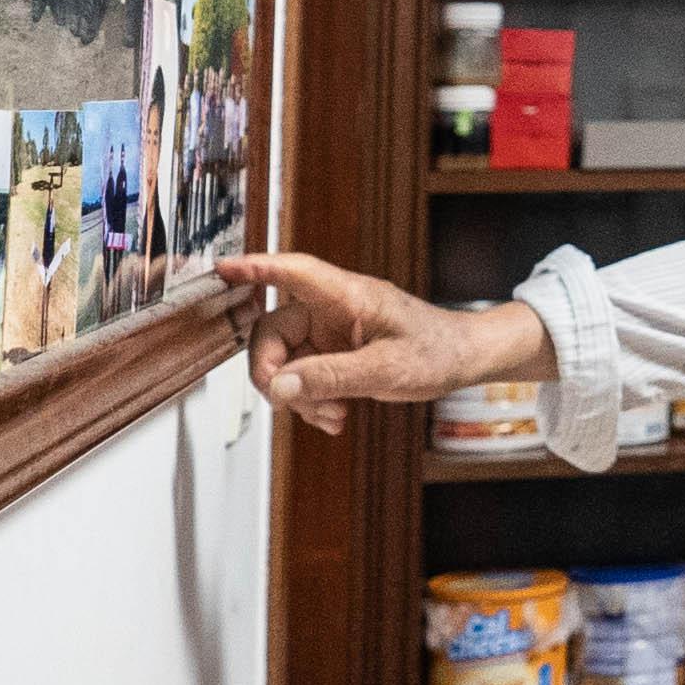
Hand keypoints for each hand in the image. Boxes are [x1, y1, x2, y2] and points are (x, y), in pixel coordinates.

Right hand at [216, 251, 529, 433]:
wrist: (464, 361)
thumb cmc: (438, 350)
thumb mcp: (387, 369)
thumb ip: (331, 376)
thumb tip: (279, 385)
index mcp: (347, 296)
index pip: (292, 272)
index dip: (254, 268)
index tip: (220, 270)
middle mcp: (332, 310)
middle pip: (273, 330)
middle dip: (273, 370)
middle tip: (288, 400)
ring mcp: (331, 333)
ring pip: (285, 361)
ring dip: (298, 394)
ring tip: (331, 414)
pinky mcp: (335, 355)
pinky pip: (303, 378)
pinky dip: (311, 400)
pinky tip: (335, 416)